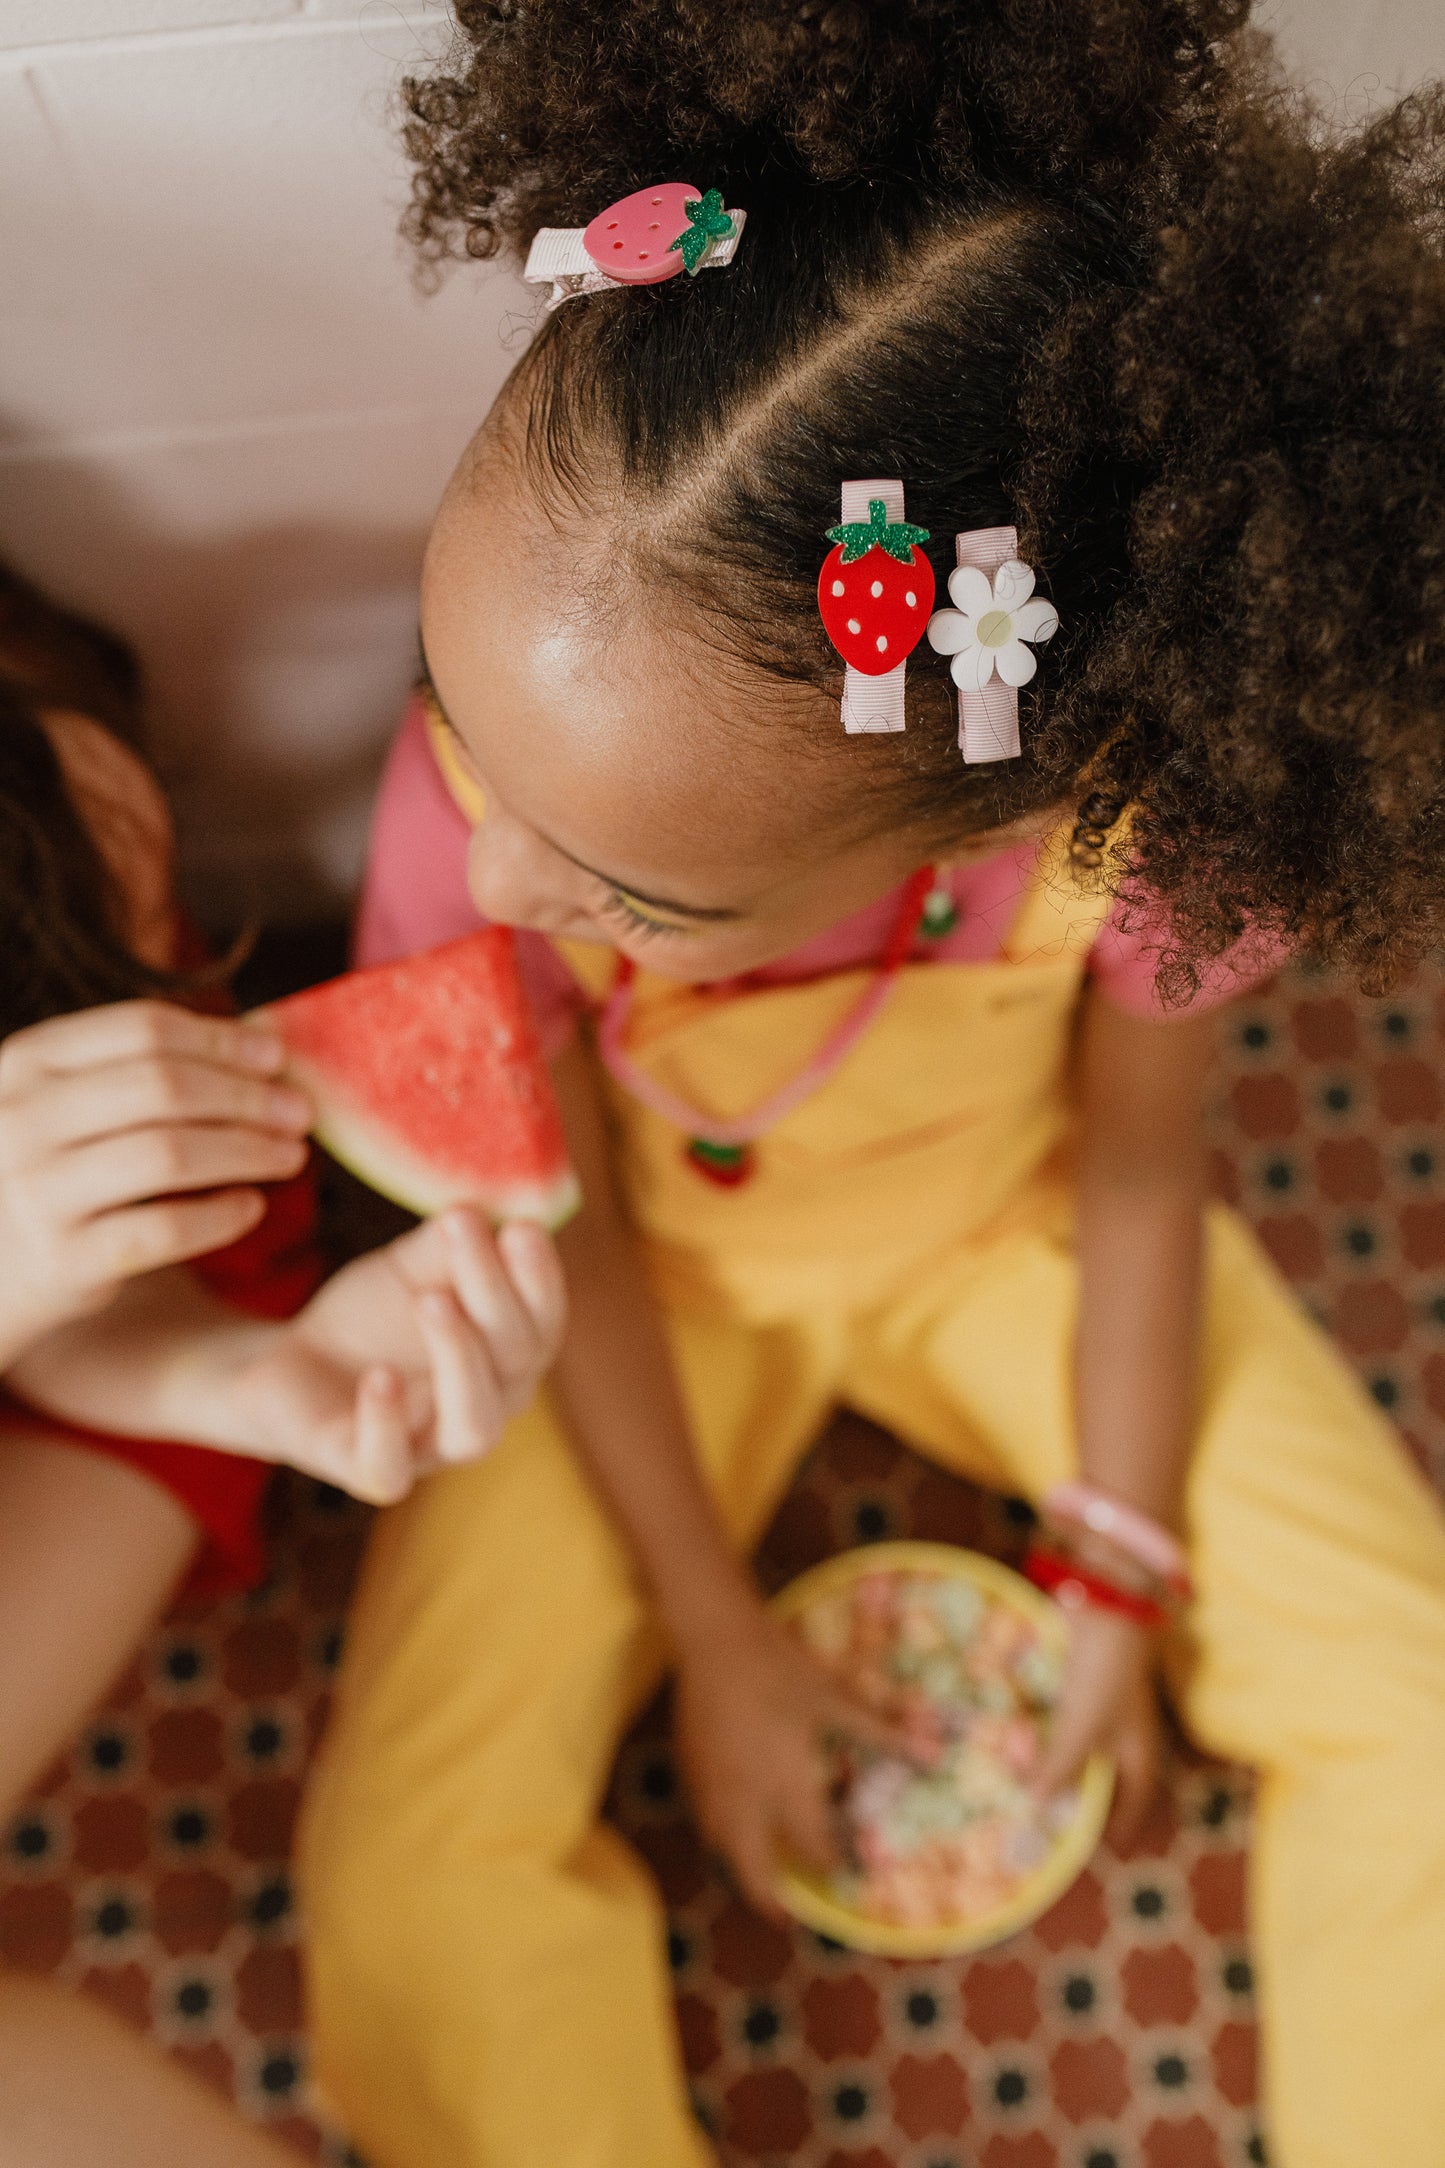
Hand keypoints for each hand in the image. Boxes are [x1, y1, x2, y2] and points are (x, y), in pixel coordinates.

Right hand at [0, 1000, 309, 1360]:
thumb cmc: (50, 1170)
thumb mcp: (64, 1104)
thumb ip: (139, 1071)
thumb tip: (264, 1049)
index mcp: (26, 1062)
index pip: (142, 1028)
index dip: (221, 1039)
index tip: (276, 1055)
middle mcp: (21, 1118)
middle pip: (165, 1086)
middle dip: (247, 1096)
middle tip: (300, 1111)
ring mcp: (37, 1190)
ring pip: (171, 1154)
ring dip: (247, 1150)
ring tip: (291, 1155)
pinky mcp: (63, 1259)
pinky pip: (164, 1228)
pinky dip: (220, 1215)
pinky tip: (252, 1207)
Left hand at [227, 1207, 565, 1503]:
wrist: (289, 1365)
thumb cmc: (370, 1316)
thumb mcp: (410, 1268)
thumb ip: (449, 1242)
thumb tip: (485, 1201)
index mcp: (509, 1357)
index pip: (544, 1321)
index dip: (539, 1276)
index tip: (520, 1223)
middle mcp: (486, 1405)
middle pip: (515, 1360)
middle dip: (494, 1292)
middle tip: (463, 1229)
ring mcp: (431, 1447)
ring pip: (474, 1426)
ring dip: (460, 1359)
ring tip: (430, 1299)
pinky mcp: (370, 1470)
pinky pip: (388, 1467)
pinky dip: (386, 1423)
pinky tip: (379, 1376)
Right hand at [674, 1601, 931, 1917]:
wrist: (715, 1638)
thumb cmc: (780, 1668)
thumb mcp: (835, 1698)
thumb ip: (882, 1731)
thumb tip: (935, 1753)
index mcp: (787, 1788)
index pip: (812, 1846)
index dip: (831, 1865)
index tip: (844, 1875)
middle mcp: (748, 1802)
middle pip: (754, 1872)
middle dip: (770, 1901)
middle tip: (785, 1918)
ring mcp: (713, 1789)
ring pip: (723, 1849)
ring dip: (743, 1869)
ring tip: (759, 1876)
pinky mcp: (690, 1770)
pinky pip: (705, 1820)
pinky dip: (722, 1837)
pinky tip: (732, 1825)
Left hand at [1033, 1606, 1160, 1845]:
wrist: (1103, 1603)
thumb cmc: (1105, 1673)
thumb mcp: (1084, 1727)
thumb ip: (1061, 1766)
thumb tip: (1037, 1805)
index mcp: (1137, 1749)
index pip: (1135, 1798)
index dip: (1122, 1823)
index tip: (1105, 1846)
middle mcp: (1119, 1730)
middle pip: (1096, 1773)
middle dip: (1066, 1788)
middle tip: (1035, 1805)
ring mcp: (1097, 1704)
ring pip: (1070, 1743)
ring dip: (1045, 1756)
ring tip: (1015, 1769)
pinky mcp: (1074, 1681)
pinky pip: (1054, 1713)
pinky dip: (1037, 1724)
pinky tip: (1011, 1731)